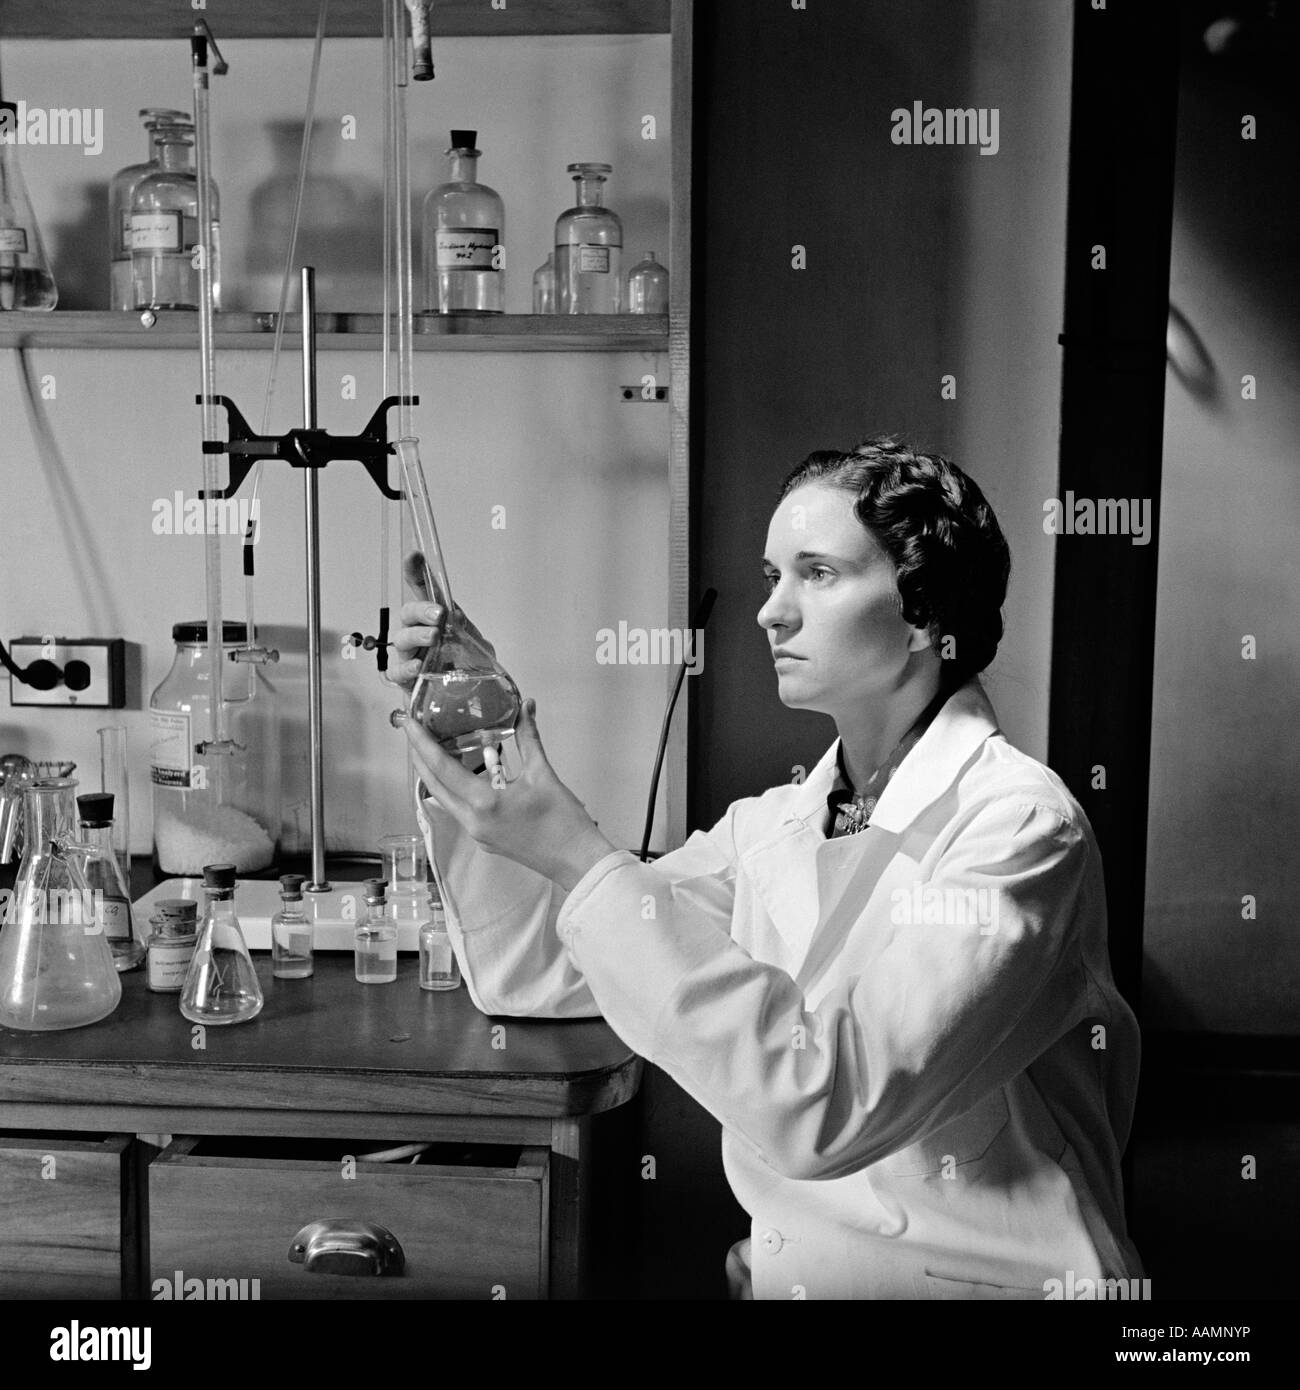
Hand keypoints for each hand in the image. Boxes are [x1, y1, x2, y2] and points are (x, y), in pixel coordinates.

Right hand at [386, 551, 496, 693]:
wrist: (471, 700)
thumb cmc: (470, 668)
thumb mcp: (477, 645)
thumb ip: (466, 629)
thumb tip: (454, 615)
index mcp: (437, 620)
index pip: (424, 592)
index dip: (417, 573)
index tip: (414, 556)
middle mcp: (419, 634)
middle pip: (408, 613)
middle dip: (421, 609)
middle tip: (439, 614)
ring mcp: (411, 656)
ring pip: (402, 639)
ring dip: (417, 635)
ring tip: (433, 637)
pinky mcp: (407, 680)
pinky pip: (397, 672)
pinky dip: (406, 668)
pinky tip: (419, 666)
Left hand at [400, 697, 615, 890]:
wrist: (576, 860)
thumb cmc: (563, 820)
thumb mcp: (543, 774)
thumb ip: (528, 738)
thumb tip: (525, 706)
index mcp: (483, 804)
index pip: (441, 768)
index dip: (421, 743)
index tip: (409, 722)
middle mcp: (472, 821)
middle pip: (433, 785)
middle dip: (419, 757)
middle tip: (414, 730)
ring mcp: (476, 834)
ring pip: (444, 798)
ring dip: (435, 773)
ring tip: (432, 745)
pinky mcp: (484, 839)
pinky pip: (460, 808)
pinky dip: (455, 787)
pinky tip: (462, 770)